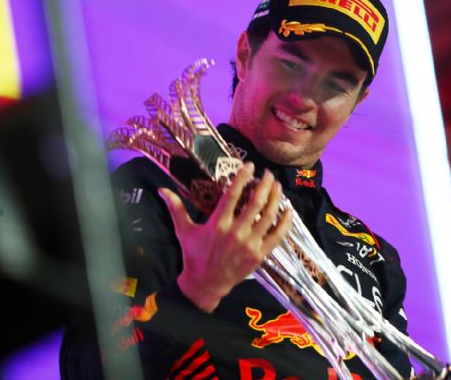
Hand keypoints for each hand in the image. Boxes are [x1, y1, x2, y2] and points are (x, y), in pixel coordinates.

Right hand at [158, 162, 291, 312]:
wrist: (205, 285)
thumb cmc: (194, 255)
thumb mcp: (183, 231)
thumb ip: (176, 208)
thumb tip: (162, 189)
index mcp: (217, 224)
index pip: (233, 195)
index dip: (243, 178)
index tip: (250, 165)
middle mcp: (235, 233)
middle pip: (255, 203)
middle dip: (264, 185)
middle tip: (268, 173)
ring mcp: (249, 245)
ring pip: (268, 216)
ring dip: (275, 198)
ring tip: (277, 186)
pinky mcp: (259, 255)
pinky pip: (277, 235)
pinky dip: (285, 222)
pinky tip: (288, 210)